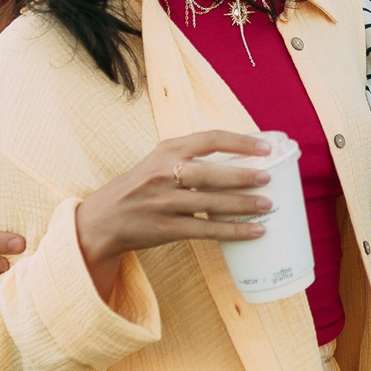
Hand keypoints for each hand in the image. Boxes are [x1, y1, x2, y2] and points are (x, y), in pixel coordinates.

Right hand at [74, 130, 274, 264]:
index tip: (266, 148)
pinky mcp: (166, 228)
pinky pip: (206, 229)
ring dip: (243, 205)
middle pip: (212, 173)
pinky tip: (254, 231)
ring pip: (211, 202)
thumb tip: (240, 160)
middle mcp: (164, 173)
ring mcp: (164, 202)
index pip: (210, 139)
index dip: (241, 142)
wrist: (103, 218)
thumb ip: (190, 158)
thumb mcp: (159, 162)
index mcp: (167, 150)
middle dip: (243, 176)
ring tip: (267, 205)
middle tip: (268, 179)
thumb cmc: (140, 187)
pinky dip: (233, 231)